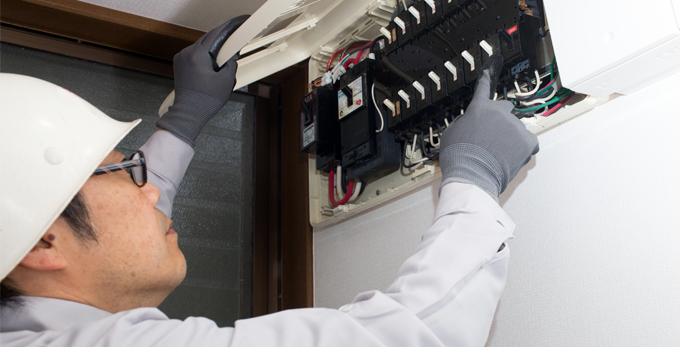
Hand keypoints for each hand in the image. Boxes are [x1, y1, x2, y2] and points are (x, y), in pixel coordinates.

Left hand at [157, 15, 249, 146]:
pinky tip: (213, 64)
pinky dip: (205, 55)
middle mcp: (186, 53)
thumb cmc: (204, 101)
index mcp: (197, 55)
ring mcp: (181, 58)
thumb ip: (231, 64)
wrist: (188, 114)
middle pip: (208, 38)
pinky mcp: (179, 64)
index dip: (230, 28)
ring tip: (223, 60)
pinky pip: (195, 54)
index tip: (238, 25)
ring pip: (201, 46)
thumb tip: (231, 56)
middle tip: (234, 44)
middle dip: (222, 40)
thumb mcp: (226, 81)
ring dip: (213, 49)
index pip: (216, 34)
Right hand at [438, 53, 538, 199]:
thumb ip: (465, 121)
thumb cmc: (459, 157)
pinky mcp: (528, 140)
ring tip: (498, 154)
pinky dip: (523, 149)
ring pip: (516, 128)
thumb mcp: (452, 133)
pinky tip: (511, 157)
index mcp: (479, 107)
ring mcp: (515, 126)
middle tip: (492, 137)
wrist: (472, 175)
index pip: (484, 87)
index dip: (488, 74)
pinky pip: (529, 141)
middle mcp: (499, 112)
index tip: (494, 61)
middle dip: (500, 120)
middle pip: (505, 109)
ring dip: (509, 137)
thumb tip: (472, 122)